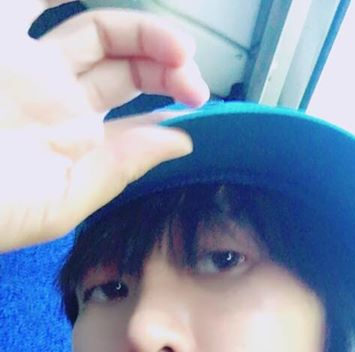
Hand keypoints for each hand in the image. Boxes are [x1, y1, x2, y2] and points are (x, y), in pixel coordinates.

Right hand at [0, 1, 209, 251]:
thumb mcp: (59, 201)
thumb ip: (118, 169)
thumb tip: (179, 143)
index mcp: (78, 141)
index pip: (138, 116)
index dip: (172, 105)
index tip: (197, 102)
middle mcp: (60, 99)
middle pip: (127, 67)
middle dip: (167, 65)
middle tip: (191, 74)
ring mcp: (29, 63)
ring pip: (97, 29)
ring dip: (139, 30)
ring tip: (176, 44)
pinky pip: (29, 3)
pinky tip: (94, 1)